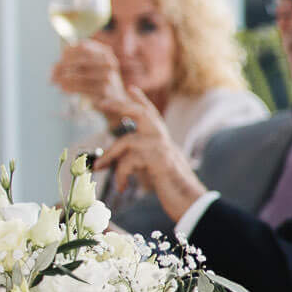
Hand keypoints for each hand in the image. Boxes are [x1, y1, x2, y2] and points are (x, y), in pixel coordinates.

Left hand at [51, 40, 127, 109]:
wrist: (115, 97)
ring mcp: (108, 77)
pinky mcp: (105, 91)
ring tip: (56, 82)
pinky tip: (64, 89)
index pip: (82, 47)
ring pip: (80, 76)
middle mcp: (109, 63)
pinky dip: (71, 88)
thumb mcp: (87, 66)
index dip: (68, 52)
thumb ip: (71, 62)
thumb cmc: (96, 78)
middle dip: (63, 67)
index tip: (59, 59)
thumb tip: (53, 70)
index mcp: (105, 52)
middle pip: (80, 60)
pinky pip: (83, 88)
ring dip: (65, 79)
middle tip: (52, 74)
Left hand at [91, 88, 205, 220]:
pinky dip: (121, 175)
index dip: (141, 101)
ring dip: (109, 156)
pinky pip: (129, 161)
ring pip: (127, 141)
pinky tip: (122, 187)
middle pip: (142, 113)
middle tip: (101, 101)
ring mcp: (163, 148)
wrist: (192, 202)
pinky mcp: (158, 159)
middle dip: (121, 106)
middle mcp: (164, 140)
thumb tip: (106, 162)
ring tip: (98, 168)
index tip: (131, 88)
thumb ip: (135, 163)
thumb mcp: (151, 172)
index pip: (151, 115)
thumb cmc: (173, 190)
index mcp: (163, 141)